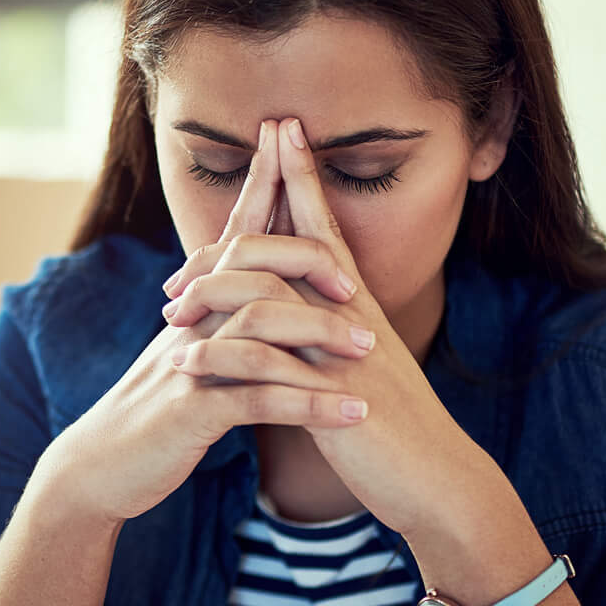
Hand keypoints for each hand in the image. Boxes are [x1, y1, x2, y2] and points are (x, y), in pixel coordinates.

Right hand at [37, 120, 370, 527]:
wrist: (100, 467)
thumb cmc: (154, 414)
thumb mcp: (187, 355)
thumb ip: (220, 319)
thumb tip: (259, 286)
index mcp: (195, 307)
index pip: (234, 232)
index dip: (262, 182)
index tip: (289, 134)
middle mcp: (191, 323)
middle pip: (250, 266)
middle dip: (306, 262)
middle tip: (356, 285)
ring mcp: (189, 364)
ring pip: (259, 329)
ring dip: (319, 335)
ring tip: (368, 351)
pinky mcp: (192, 412)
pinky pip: (258, 400)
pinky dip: (308, 405)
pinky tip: (348, 414)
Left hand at [158, 116, 502, 540]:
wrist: (436, 477)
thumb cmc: (391, 424)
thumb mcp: (356, 366)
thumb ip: (327, 330)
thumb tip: (295, 308)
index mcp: (354, 305)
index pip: (323, 225)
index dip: (301, 176)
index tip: (280, 128)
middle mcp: (350, 316)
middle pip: (287, 248)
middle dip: (232, 236)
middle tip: (174, 268)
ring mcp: (342, 353)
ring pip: (269, 300)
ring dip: (212, 298)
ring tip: (169, 314)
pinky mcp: (332, 397)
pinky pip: (267, 365)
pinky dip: (221, 358)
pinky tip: (185, 363)